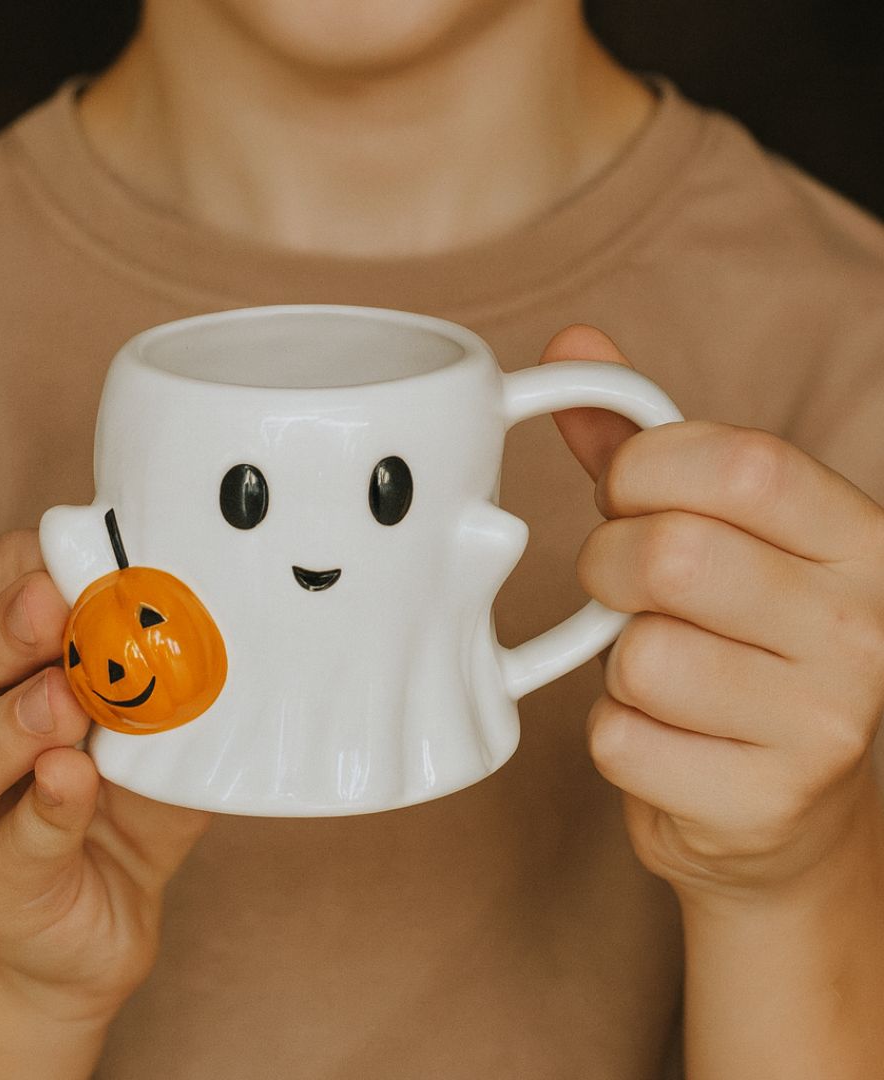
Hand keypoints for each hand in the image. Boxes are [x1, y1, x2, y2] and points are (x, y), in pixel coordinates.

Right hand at [0, 531, 210, 1021]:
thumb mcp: (154, 716)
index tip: (84, 554)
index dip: (21, 566)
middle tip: (55, 608)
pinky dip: (46, 807)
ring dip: (8, 721)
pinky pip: (12, 843)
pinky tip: (74, 778)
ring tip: (65, 701)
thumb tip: (224, 602)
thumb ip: (167, 667)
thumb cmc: (129, 793)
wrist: (107, 912)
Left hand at [541, 326, 883, 900]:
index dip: (645, 470)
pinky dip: (616, 734)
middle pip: (674, 556)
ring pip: (642, 656)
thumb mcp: (716, 533)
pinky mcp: (764, 802)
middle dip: (610, 565)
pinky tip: (664, 737)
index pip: (742, 463)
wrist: (781, 803)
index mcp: (862, 540)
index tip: (625, 496)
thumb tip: (572, 347)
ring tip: (659, 671)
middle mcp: (865, 628)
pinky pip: (621, 741)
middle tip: (623, 588)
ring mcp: (825, 725)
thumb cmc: (738, 640)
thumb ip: (645, 445)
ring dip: (618, 662)